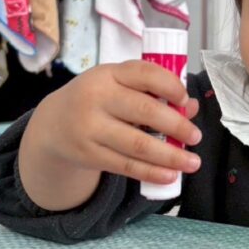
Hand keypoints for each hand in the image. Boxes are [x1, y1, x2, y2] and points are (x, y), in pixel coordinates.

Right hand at [22, 59, 201, 192]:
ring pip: (138, 144)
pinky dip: (151, 172)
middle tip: (196, 136)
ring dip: (170, 156)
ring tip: (192, 162)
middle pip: (145, 111)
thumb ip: (152, 92)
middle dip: (177, 125)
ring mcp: (90, 127)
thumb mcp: (118, 87)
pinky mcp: (88, 154)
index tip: (185, 99)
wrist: (52, 126)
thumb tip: (191, 107)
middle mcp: (97, 97)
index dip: (170, 85)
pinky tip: (170, 175)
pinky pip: (126, 166)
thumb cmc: (97, 101)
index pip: (144, 73)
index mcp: (108, 74)